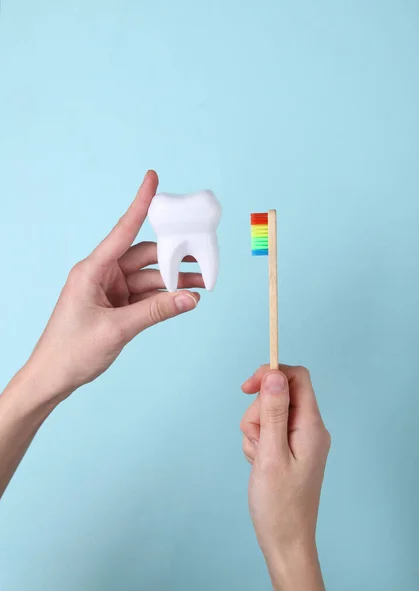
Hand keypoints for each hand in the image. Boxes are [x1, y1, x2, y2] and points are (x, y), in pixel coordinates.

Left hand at [26, 171, 203, 400]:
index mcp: (92, 270)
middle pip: (144, 257)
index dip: (140, 204)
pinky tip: (184, 299)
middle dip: (174, 259)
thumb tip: (191, 298)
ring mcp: (110, 291)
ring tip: (202, 284)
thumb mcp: (117, 329)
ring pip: (149, 278)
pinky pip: (145, 296)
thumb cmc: (71, 350)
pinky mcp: (116, 306)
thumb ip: (156, 311)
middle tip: (202, 259)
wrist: (54, 377)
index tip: (153, 179)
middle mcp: (102, 274)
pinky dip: (163, 298)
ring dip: (173, 282)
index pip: (123, 230)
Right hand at [241, 365, 329, 590]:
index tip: (247, 388)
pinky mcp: (289, 448)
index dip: (271, 374)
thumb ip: (273, 412)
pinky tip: (258, 463)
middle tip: (257, 442)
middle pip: (278, 395)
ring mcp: (299, 439)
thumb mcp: (271, 454)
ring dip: (255, 431)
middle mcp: (309, 427)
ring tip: (258, 458)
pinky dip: (257, 442)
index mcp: (311, 425)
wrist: (285, 541)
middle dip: (258, 412)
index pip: (297, 378)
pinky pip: (267, 430)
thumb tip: (274, 374)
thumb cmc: (279, 504)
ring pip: (268, 413)